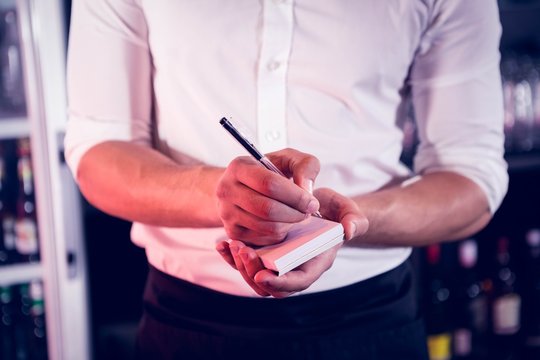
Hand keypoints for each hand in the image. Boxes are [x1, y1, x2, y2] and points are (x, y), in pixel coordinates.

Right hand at [216, 148, 320, 246]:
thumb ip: (305, 166)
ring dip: (289, 223)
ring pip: (267, 227)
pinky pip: (264, 239)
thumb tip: (306, 190)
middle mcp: (227, 190)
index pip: (269, 184)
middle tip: (307, 211)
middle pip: (267, 209)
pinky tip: (282, 221)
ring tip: (296, 214)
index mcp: (239, 167)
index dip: (295, 196)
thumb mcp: (289, 159)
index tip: (312, 201)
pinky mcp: (233, 233)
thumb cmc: (269, 171)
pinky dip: (280, 232)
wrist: (243, 186)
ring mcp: (227, 213)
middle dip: (295, 213)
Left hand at [216, 188, 368, 296]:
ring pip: (254, 277)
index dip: (281, 283)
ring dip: (239, 265)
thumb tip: (349, 230)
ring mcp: (277, 262)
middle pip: (271, 286)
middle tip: (242, 252)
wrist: (314, 202)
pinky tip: (221, 242)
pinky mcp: (263, 253)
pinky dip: (230, 256)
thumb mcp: (346, 208)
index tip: (263, 275)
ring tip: (231, 244)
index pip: (299, 281)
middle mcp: (294, 267)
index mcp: (316, 261)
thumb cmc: (331, 208)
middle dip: (253, 273)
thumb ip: (354, 218)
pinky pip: (244, 262)